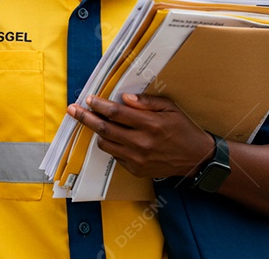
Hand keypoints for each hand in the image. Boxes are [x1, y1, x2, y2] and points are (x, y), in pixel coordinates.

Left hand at [68, 93, 215, 179]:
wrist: (195, 158)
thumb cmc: (183, 128)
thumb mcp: (170, 108)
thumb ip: (147, 102)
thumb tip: (124, 98)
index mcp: (150, 124)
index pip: (116, 113)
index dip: (100, 105)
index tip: (88, 99)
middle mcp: (141, 143)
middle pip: (105, 129)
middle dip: (86, 118)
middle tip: (73, 110)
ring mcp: (137, 159)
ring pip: (106, 143)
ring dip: (97, 132)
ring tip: (94, 122)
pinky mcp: (136, 170)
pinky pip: (115, 155)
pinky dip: (111, 144)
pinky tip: (115, 137)